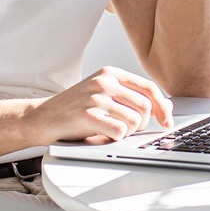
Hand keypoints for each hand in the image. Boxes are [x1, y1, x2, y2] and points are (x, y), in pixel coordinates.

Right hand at [28, 67, 174, 144]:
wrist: (42, 117)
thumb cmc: (75, 109)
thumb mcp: (103, 94)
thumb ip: (131, 96)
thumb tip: (165, 107)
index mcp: (110, 73)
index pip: (149, 88)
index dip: (163, 106)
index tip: (168, 120)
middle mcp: (104, 82)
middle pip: (145, 107)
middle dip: (142, 124)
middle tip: (128, 129)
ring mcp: (96, 97)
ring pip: (135, 121)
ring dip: (128, 132)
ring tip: (111, 130)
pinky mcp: (88, 115)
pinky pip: (120, 131)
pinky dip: (116, 137)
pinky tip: (104, 134)